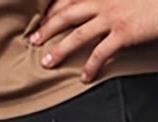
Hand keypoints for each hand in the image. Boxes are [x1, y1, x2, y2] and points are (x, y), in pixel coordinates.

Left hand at [31, 0, 157, 82]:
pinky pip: (101, 53)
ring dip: (59, 50)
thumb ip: (112, 1)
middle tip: (33, 40)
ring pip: (77, 35)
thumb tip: (101, 12)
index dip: (54, 9)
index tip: (43, 19)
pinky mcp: (124, 32)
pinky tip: (84, 77)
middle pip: (66, 15)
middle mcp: (104, 2)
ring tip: (46, 62)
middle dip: (47, 28)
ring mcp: (112, 17)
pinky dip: (90, 66)